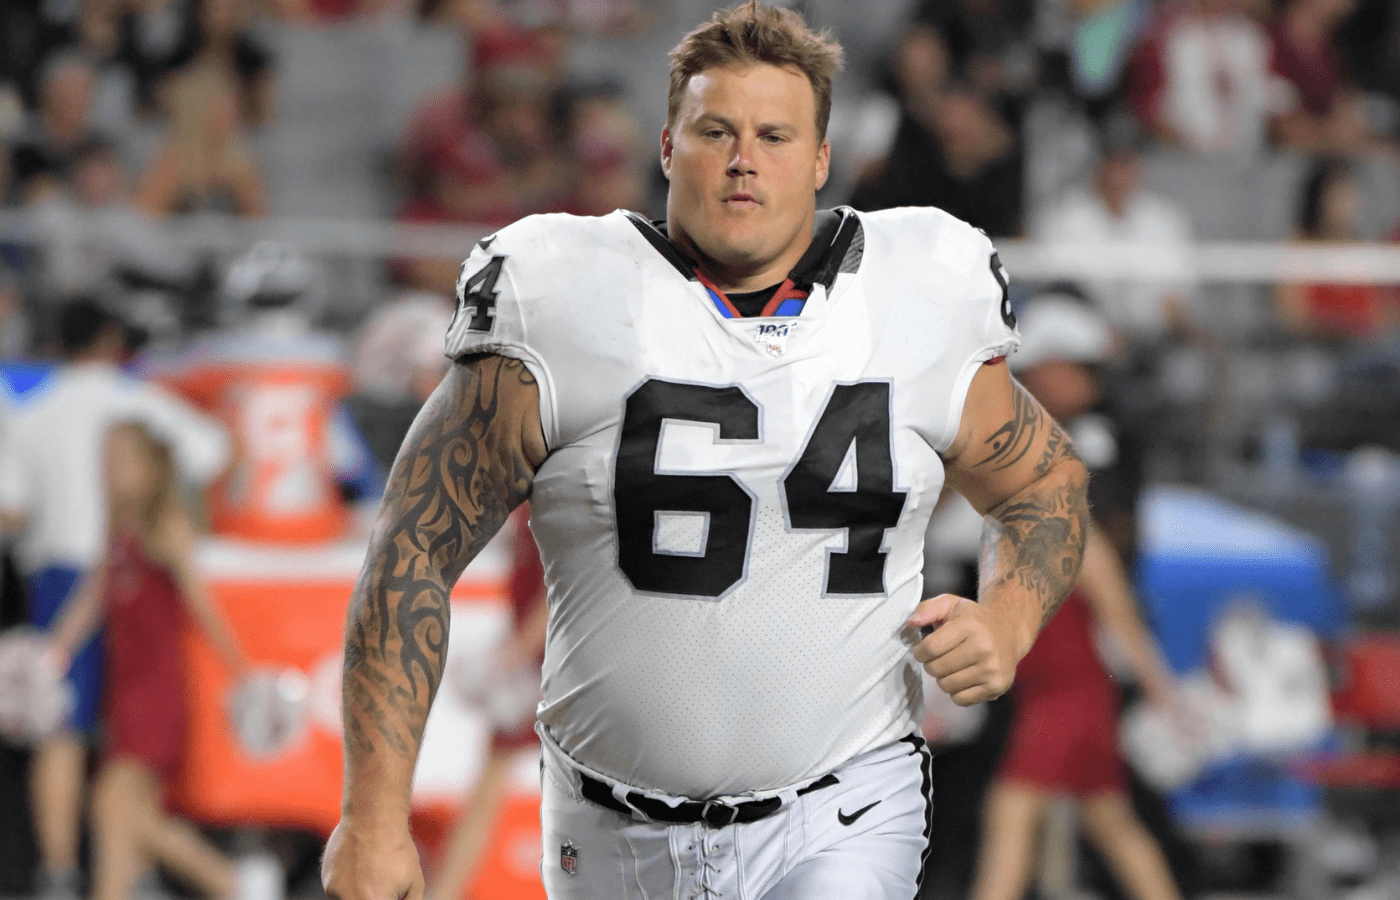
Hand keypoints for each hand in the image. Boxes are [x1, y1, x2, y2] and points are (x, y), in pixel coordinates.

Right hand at [322, 816, 422, 899]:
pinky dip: (349, 889)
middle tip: (379, 884)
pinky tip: (360, 869)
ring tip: (372, 876)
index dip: (385, 898)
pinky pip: (338, 895)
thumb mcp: (414, 883)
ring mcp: (335, 893)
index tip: (387, 893)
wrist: (372, 819)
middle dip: (373, 897)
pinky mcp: (327, 882)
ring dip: (359, 897)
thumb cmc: (398, 851)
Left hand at [907, 594, 1021, 706]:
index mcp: (969, 626)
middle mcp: (983, 647)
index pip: (930, 648)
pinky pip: (960, 699)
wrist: (1008, 632)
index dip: (919, 651)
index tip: (922, 650)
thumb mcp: (950, 604)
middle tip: (939, 657)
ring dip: (943, 678)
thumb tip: (912, 622)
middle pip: (936, 669)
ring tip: (952, 666)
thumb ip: (927, 608)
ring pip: (946, 686)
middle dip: (931, 664)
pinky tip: (964, 677)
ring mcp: (992, 669)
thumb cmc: (973, 620)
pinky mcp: (996, 686)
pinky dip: (956, 691)